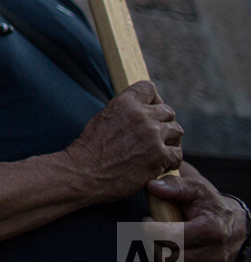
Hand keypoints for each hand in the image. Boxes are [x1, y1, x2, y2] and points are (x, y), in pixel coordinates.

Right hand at [63, 81, 182, 203]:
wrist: (84, 173)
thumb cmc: (89, 148)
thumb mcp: (103, 117)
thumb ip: (124, 111)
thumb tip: (139, 111)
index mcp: (124, 103)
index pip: (149, 88)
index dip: (151, 99)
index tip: (149, 110)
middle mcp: (141, 115)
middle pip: (168, 111)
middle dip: (163, 122)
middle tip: (156, 135)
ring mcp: (152, 136)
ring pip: (177, 131)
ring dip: (170, 140)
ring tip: (160, 149)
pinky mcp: (159, 156)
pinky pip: (177, 154)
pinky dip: (171, 160)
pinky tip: (160, 164)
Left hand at [147, 162, 247, 261]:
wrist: (234, 226)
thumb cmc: (211, 206)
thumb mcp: (196, 190)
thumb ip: (174, 186)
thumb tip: (153, 186)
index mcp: (211, 231)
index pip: (172, 238)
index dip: (152, 229)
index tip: (148, 220)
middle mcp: (215, 255)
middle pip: (169, 258)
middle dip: (153, 243)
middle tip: (152, 231)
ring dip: (160, 254)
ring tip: (162, 239)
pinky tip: (173, 250)